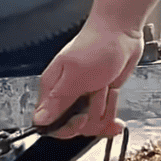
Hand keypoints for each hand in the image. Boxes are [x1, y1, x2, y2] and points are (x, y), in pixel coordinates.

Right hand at [33, 20, 142, 137]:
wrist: (122, 31)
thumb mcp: (75, 74)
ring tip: (106, 89)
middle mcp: (65, 98)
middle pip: (72, 129)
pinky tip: (113, 99)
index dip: (66, 128)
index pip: (49, 125)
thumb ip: (57, 100)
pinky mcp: (97, 100)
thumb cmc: (97, 44)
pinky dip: (112, 113)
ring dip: (104, 110)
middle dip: (89, 118)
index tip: (80, 118)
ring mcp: (82, 100)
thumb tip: (38, 120)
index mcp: (52, 91)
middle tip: (96, 96)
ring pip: (89, 125)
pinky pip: (102, 119)